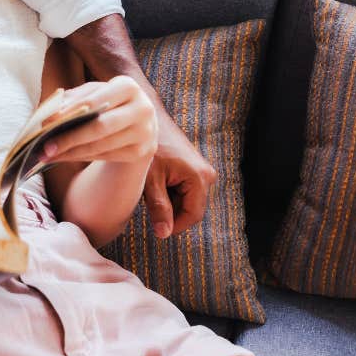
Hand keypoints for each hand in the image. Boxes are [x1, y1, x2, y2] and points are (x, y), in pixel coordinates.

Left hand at [39, 75, 157, 165]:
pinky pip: (105, 156)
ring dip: (71, 152)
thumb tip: (50, 115)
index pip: (94, 101)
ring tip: (49, 154)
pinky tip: (64, 157)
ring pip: (101, 145)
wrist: (139, 123)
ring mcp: (144, 132)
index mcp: (128, 87)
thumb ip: (73, 99)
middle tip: (45, 147)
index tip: (46, 123)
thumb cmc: (110, 104)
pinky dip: (81, 157)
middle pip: (100, 126)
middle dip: (69, 138)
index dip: (69, 113)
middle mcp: (142, 109)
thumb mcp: (94, 93)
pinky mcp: (141, 152)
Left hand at [141, 112, 216, 237]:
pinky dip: (169, 192)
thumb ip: (159, 207)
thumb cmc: (148, 148)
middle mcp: (207, 175)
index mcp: (200, 177)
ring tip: (151, 189)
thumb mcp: (150, 180)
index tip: (156, 228)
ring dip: (169, 202)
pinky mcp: (194, 169)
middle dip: (170, 212)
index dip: (175, 226)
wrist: (150, 121)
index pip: (192, 215)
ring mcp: (202, 171)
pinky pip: (184, 190)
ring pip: (186, 200)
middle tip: (149, 204)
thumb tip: (164, 234)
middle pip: (190, 209)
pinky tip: (156, 182)